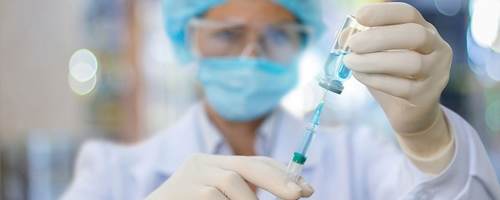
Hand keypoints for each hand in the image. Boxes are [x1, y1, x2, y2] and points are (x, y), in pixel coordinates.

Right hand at [146, 154, 312, 199]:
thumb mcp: (222, 197)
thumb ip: (245, 192)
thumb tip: (291, 191)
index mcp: (214, 163)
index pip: (254, 162)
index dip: (282, 173)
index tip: (306, 189)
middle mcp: (201, 162)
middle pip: (247, 165)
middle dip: (276, 180)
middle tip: (299, 195)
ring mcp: (190, 175)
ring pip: (233, 181)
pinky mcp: (181, 189)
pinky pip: (214, 197)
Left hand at [344, 2, 451, 134]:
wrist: (411, 113)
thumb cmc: (392, 77)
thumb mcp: (376, 55)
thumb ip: (363, 43)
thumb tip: (344, 36)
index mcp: (424, 30)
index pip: (409, 14)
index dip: (384, 13)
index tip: (360, 15)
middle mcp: (437, 48)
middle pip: (415, 35)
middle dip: (379, 37)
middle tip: (353, 44)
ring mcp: (436, 72)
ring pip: (410, 62)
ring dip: (374, 61)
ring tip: (351, 62)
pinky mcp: (427, 96)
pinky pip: (402, 86)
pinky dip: (376, 79)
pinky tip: (360, 76)